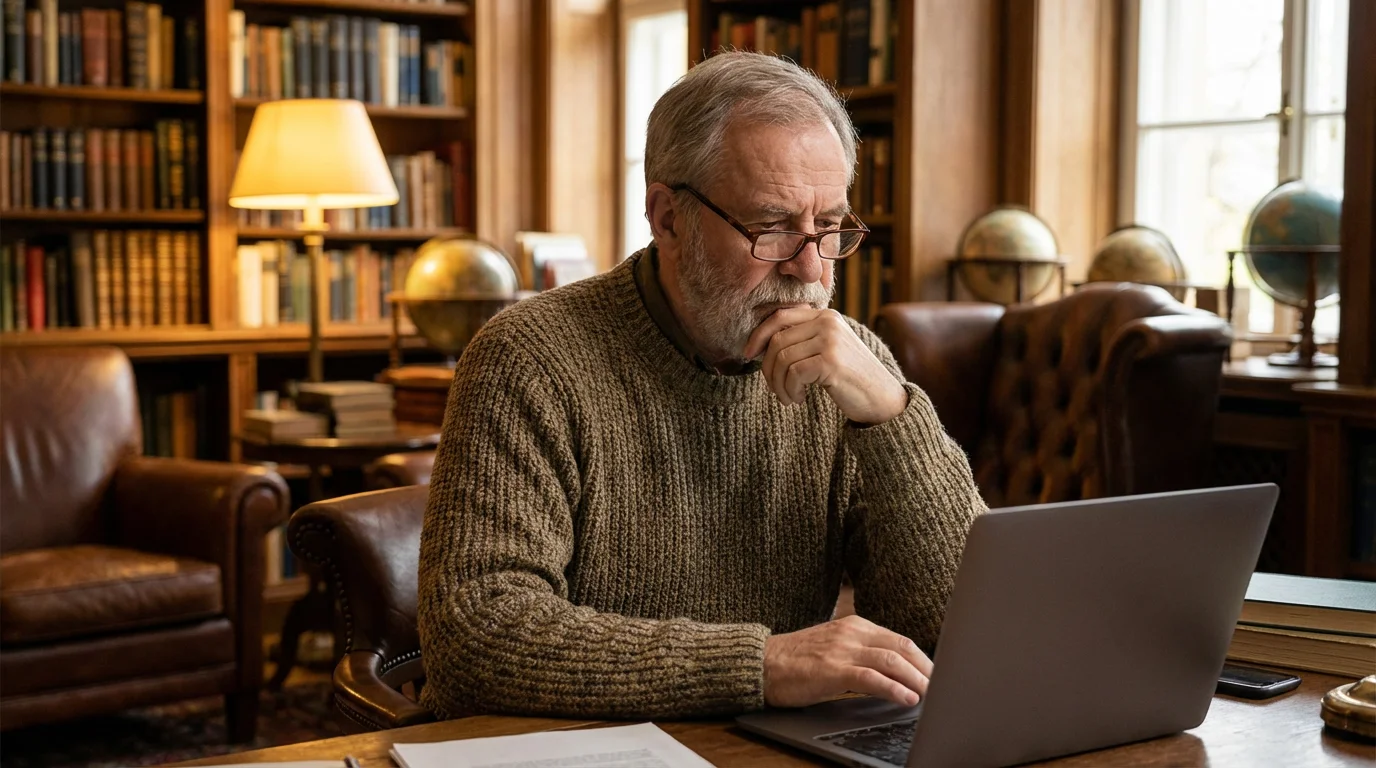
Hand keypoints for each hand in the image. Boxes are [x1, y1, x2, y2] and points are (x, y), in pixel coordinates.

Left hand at [744, 307, 907, 423]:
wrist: (882, 400)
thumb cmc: (849, 379)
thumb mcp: (827, 350)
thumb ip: (803, 339)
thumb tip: (759, 344)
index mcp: (826, 315)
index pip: (780, 316)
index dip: (758, 335)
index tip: (748, 355)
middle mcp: (828, 322)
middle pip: (777, 339)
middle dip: (768, 368)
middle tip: (775, 389)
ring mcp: (831, 340)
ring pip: (782, 358)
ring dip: (778, 384)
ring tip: (788, 397)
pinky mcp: (831, 361)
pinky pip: (793, 373)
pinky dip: (789, 390)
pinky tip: (798, 399)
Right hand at [763, 615, 933, 707]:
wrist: (761, 663)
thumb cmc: (796, 660)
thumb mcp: (834, 647)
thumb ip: (861, 652)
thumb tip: (893, 671)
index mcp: (855, 625)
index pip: (899, 639)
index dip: (923, 658)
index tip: (937, 675)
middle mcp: (852, 633)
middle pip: (902, 646)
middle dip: (926, 668)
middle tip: (943, 686)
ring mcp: (842, 650)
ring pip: (892, 660)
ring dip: (917, 679)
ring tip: (932, 694)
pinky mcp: (832, 669)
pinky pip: (871, 677)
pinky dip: (894, 688)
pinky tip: (907, 698)